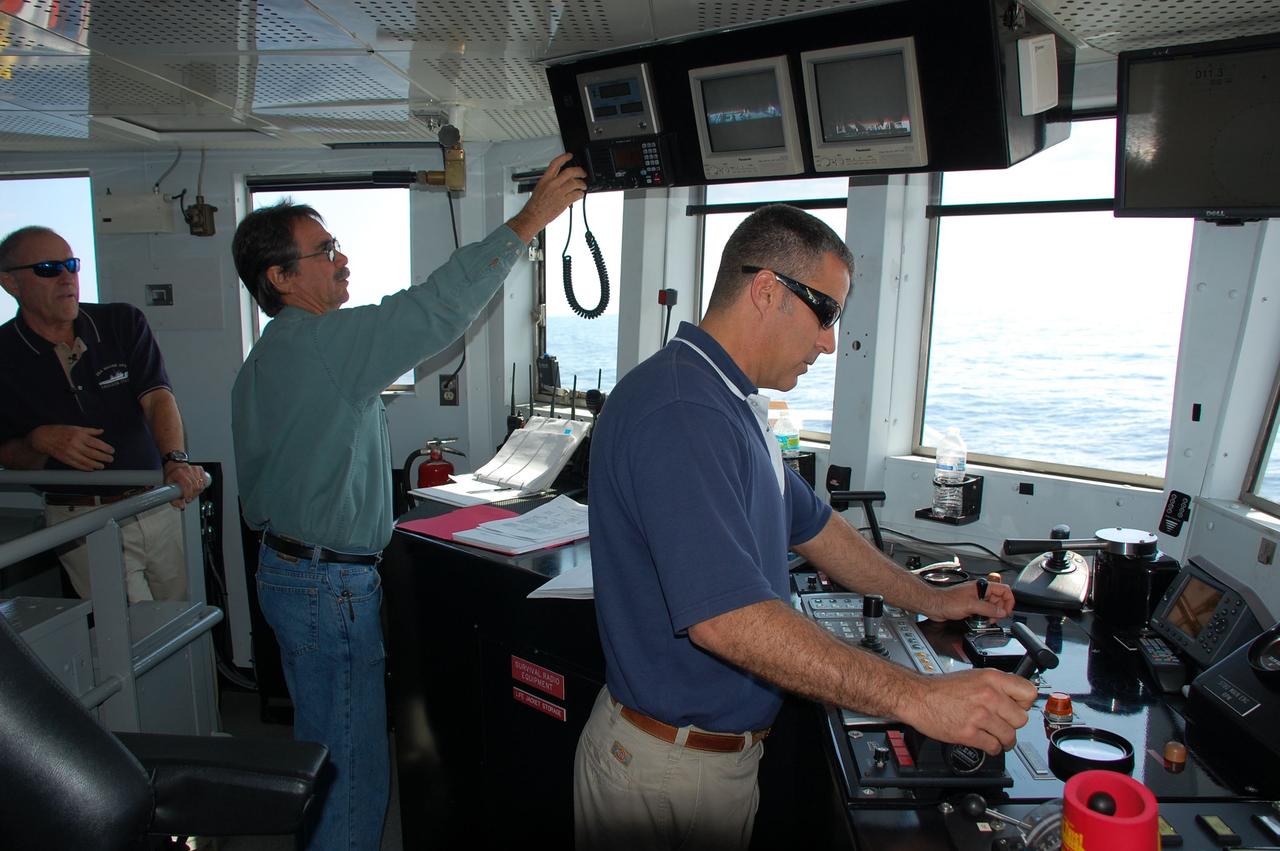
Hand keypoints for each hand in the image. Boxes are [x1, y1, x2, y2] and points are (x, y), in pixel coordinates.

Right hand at [29, 425, 114, 470]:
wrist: (43, 438)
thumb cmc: (60, 431)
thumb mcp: (75, 427)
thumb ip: (89, 430)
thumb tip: (101, 431)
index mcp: (78, 435)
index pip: (95, 442)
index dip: (105, 447)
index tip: (112, 450)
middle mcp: (75, 444)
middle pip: (92, 453)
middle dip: (103, 457)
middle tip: (110, 459)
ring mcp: (70, 453)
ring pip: (85, 461)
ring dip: (95, 464)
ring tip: (102, 466)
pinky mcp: (65, 459)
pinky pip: (77, 465)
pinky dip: (85, 468)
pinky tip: (91, 469)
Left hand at [164, 461, 206, 507]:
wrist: (175, 466)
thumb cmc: (171, 476)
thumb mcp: (168, 487)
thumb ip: (174, 499)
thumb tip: (182, 506)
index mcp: (179, 473)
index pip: (188, 484)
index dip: (189, 493)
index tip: (187, 499)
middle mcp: (187, 470)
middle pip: (196, 486)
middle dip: (193, 494)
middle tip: (189, 497)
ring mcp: (195, 469)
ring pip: (201, 484)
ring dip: (197, 491)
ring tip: (192, 492)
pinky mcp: (200, 469)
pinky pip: (204, 480)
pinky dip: (202, 485)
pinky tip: (197, 486)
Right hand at [506, 152, 587, 242]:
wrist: (533, 216)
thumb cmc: (535, 205)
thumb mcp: (539, 188)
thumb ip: (550, 182)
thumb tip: (560, 180)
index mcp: (545, 179)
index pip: (556, 163)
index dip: (564, 157)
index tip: (569, 155)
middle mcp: (553, 184)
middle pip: (570, 172)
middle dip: (579, 171)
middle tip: (583, 173)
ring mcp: (559, 192)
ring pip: (575, 183)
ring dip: (582, 184)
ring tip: (583, 186)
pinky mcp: (564, 202)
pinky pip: (576, 195)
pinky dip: (580, 194)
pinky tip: (580, 194)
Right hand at [902, 669, 1035, 754]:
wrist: (918, 697)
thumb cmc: (942, 688)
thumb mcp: (974, 676)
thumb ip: (996, 686)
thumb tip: (1015, 699)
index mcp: (992, 679)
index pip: (1028, 693)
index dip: (1024, 703)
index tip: (1017, 707)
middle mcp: (988, 695)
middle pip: (1021, 719)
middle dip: (1012, 724)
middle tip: (1002, 723)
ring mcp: (979, 715)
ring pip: (1009, 736)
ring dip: (1004, 740)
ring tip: (996, 736)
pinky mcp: (969, 733)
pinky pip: (993, 746)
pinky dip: (991, 748)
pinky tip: (984, 741)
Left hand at [925, 577, 1014, 621]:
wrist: (935, 605)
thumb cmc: (947, 601)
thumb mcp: (971, 605)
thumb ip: (988, 609)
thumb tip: (1002, 612)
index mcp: (982, 586)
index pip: (1004, 590)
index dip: (1009, 601)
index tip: (1006, 612)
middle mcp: (980, 591)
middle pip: (999, 599)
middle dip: (1000, 610)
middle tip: (995, 618)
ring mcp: (976, 598)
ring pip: (992, 606)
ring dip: (992, 614)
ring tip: (987, 620)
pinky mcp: (971, 605)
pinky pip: (984, 610)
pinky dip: (985, 616)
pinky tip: (980, 620)